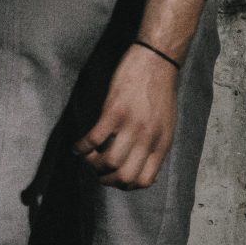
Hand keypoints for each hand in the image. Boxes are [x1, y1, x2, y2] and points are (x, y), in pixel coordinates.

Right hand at [74, 44, 178, 189]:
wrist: (157, 60)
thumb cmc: (160, 91)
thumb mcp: (167, 124)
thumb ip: (157, 147)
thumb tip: (149, 173)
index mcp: (162, 143)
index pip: (145, 181)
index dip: (126, 185)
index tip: (114, 177)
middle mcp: (148, 138)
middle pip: (124, 177)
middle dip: (105, 180)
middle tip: (97, 170)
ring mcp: (131, 125)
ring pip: (108, 163)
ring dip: (92, 165)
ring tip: (87, 157)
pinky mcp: (114, 111)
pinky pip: (93, 139)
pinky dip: (81, 148)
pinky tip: (78, 147)